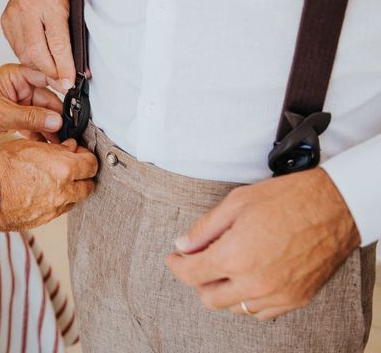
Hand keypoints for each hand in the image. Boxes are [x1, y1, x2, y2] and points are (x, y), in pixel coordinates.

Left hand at [0, 64, 61, 143]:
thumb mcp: (0, 114)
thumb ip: (29, 117)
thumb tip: (54, 120)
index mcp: (16, 76)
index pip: (46, 79)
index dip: (62, 92)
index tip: (74, 106)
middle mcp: (19, 86)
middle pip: (47, 100)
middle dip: (57, 117)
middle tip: (69, 133)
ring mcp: (18, 101)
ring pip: (41, 114)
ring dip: (50, 128)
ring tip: (61, 142)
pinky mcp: (15, 115)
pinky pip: (33, 123)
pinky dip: (39, 134)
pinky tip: (47, 145)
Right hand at [0, 138, 97, 229]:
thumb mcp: (28, 146)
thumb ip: (55, 149)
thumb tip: (69, 148)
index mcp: (63, 169)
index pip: (91, 164)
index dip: (86, 156)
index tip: (78, 153)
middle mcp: (63, 191)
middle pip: (88, 186)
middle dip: (83, 176)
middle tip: (71, 167)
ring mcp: (54, 209)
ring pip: (74, 200)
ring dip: (70, 190)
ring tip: (54, 180)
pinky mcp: (43, 220)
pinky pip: (58, 210)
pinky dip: (55, 201)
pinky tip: (42, 192)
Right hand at [1, 0, 74, 91]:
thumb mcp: (77, 7)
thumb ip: (77, 37)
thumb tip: (82, 70)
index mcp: (49, 0)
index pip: (57, 44)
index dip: (64, 67)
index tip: (69, 82)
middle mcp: (27, 6)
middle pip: (36, 53)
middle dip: (50, 73)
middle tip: (62, 83)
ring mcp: (13, 13)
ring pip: (24, 54)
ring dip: (40, 67)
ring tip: (53, 71)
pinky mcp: (5, 21)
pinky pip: (17, 49)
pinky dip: (30, 58)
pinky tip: (41, 58)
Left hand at [165, 168, 360, 320]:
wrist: (335, 205)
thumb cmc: (286, 198)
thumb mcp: (236, 203)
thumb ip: (205, 228)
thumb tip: (183, 244)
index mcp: (235, 256)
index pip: (191, 274)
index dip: (176, 265)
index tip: (174, 257)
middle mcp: (254, 282)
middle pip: (209, 298)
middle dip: (198, 279)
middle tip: (199, 260)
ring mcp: (277, 294)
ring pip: (235, 308)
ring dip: (223, 291)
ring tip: (226, 267)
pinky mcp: (296, 298)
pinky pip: (261, 312)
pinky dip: (248, 299)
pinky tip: (249, 278)